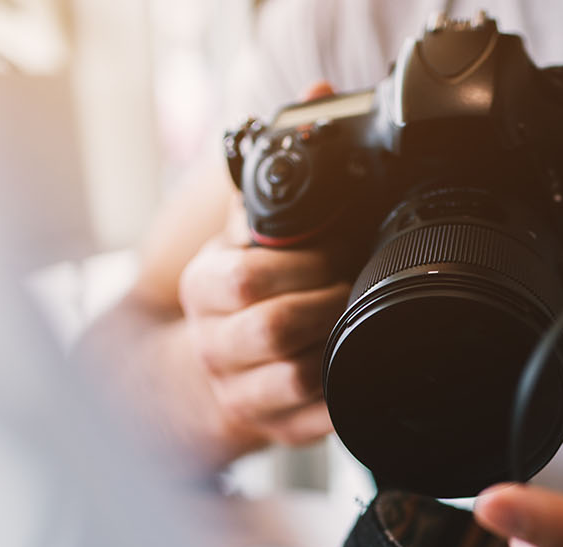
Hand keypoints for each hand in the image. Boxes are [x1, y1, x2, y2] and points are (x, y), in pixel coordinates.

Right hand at [179, 80, 349, 459]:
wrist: (198, 377)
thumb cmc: (233, 297)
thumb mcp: (239, 235)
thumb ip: (275, 178)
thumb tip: (317, 99)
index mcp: (202, 289)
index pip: (246, 277)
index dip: (300, 265)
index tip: (335, 253)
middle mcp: (214, 344)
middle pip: (274, 328)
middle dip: (326, 303)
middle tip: (355, 286)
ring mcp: (241, 393)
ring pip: (295, 379)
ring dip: (338, 347)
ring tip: (358, 322)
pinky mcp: (273, 432)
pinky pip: (317, 422)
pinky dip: (346, 398)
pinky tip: (363, 370)